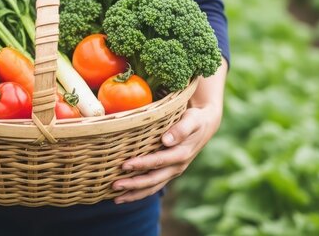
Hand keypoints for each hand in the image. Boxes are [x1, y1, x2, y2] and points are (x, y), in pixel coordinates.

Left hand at [112, 60, 227, 203]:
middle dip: (134, 184)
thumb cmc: (195, 119)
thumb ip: (181, 129)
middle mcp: (177, 167)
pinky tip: (124, 195)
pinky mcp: (167, 172)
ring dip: (134, 194)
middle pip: (153, 180)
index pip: (159, 161)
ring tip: (116, 199)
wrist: (204, 125)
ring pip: (152, 187)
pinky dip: (138, 192)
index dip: (142, 164)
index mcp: (181, 154)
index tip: (125, 165)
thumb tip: (166, 140)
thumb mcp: (192, 120)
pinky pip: (152, 186)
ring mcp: (172, 171)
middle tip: (114, 185)